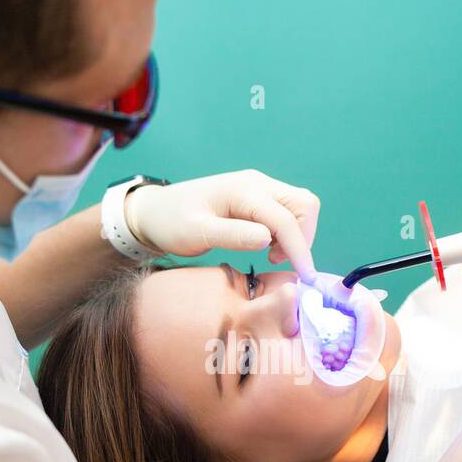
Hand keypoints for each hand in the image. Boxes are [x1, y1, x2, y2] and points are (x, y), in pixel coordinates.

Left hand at [124, 169, 320, 282]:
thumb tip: (268, 239)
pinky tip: (265, 246)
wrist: (155, 212)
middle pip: (305, 204)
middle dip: (303, 237)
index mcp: (243, 191)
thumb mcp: (197, 234)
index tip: (306, 278)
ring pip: (300, 206)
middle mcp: (257, 183)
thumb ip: (232, 236)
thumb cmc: (171, 224)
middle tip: (277, 261)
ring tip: (270, 255)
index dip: (300, 249)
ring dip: (296, 234)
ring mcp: (259, 187)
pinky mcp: (257, 196)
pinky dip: (287, 231)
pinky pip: (287, 210)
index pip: (286, 219)